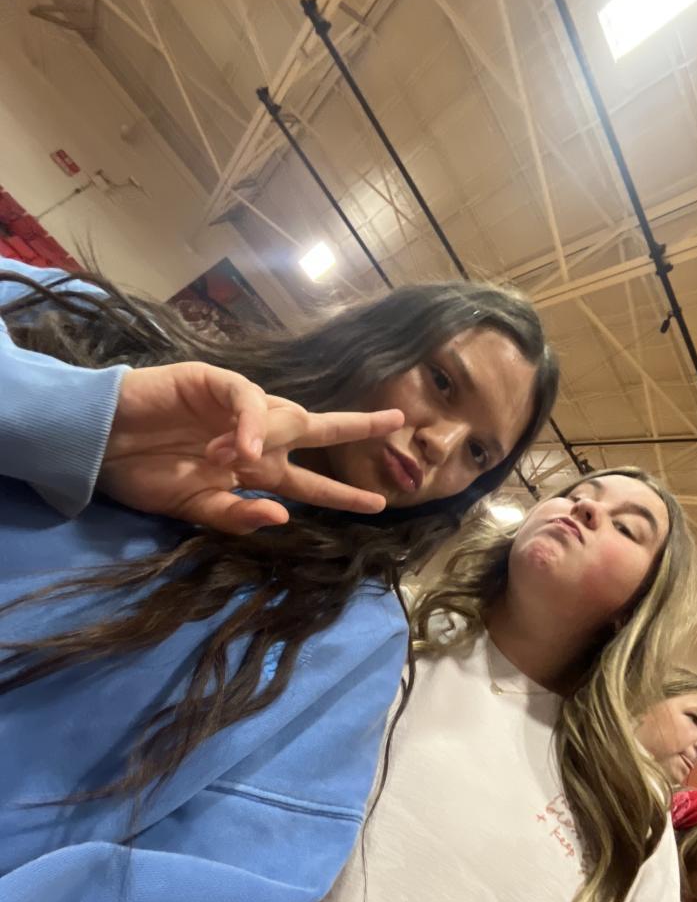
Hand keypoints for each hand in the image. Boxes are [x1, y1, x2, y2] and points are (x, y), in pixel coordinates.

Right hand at [99, 362, 403, 532]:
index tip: (380, 505)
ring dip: (272, 437)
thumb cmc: (142, 476)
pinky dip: (248, 423)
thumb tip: (285, 518)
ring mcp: (236, 407)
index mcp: (253, 472)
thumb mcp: (193, 510)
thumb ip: (237, 516)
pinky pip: (246, 399)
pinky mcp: (213, 383)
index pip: (309, 483)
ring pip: (283, 412)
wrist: (96, 446)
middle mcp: (254, 438)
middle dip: (354, 427)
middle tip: (395, 423)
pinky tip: (238, 447)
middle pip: (314, 430)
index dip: (342, 494)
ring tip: (240, 463)